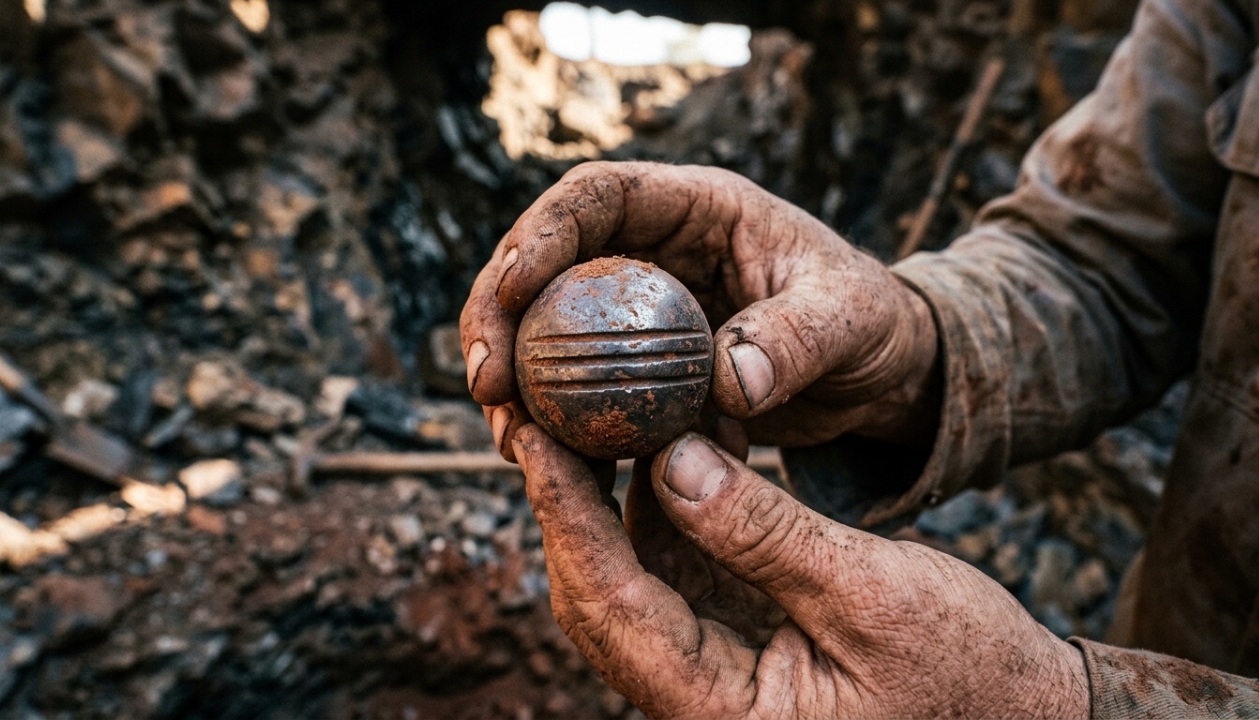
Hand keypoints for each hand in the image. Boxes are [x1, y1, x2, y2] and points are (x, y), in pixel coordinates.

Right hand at [460, 162, 941, 458]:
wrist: (881, 374)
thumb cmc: (872, 324)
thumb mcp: (849, 320)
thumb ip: (795, 339)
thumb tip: (729, 380)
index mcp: (697, 208)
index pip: (600, 195)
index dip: (543, 232)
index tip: (514, 290)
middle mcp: (654, 250)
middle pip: (546, 262)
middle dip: (499, 315)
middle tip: (486, 383)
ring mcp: (639, 311)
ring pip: (547, 329)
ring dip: (514, 379)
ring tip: (506, 437)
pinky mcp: (639, 367)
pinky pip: (580, 387)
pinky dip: (556, 422)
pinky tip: (541, 464)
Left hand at [513, 423, 1090, 718]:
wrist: (1021, 716)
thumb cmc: (968, 675)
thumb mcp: (872, 594)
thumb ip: (764, 534)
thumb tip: (671, 458)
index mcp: (721, 715)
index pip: (613, 605)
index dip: (567, 516)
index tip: (534, 437)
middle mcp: (698, 700)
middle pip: (598, 596)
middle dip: (568, 504)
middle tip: (543, 412)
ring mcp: (712, 669)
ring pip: (626, 577)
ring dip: (610, 498)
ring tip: (597, 409)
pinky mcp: (734, 636)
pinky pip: (673, 567)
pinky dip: (665, 504)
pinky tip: (672, 439)